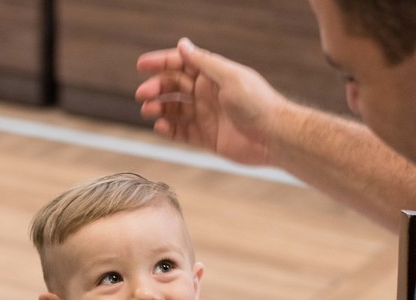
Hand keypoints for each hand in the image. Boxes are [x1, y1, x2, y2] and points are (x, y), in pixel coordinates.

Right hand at [135, 38, 287, 166]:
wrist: (273, 136)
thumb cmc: (257, 103)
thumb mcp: (229, 77)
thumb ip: (204, 62)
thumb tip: (183, 44)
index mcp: (213, 75)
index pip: (182, 64)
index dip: (161, 63)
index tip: (142, 66)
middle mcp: (208, 94)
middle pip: (174, 87)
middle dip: (156, 88)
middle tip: (143, 94)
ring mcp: (206, 116)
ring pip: (175, 110)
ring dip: (159, 109)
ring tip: (149, 111)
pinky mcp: (207, 137)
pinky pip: (182, 132)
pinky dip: (169, 130)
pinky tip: (161, 127)